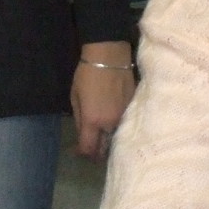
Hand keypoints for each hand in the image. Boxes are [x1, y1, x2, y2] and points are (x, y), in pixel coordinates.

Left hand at [71, 42, 135, 160]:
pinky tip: (113, 123)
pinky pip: (124, 125)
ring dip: (108, 140)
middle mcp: (110, 123)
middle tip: (92, 147)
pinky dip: (118, 127)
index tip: (80, 151)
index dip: (83, 153)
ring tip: (102, 137)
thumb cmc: (87, 74)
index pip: (89, 148)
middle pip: (105, 148)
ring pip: (116, 137)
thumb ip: (79, 119)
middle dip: (97, 152)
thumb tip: (82, 134)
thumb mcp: (75, 96)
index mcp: (93, 121)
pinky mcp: (133, 109)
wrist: (110, 56)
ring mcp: (124, 117)